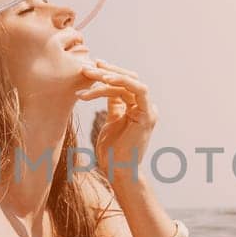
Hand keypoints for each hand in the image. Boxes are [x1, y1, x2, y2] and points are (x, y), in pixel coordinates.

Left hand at [78, 58, 155, 184]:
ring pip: (130, 82)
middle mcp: (146, 107)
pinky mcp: (147, 115)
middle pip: (129, 78)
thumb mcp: (111, 121)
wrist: (117, 171)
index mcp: (138, 108)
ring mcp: (148, 111)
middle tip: (87, 68)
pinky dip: (122, 82)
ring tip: (89, 76)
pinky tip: (104, 81)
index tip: (93, 66)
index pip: (126, 83)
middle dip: (107, 71)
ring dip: (109, 76)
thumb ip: (113, 104)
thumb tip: (106, 87)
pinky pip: (138, 91)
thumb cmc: (112, 151)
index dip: (110, 71)